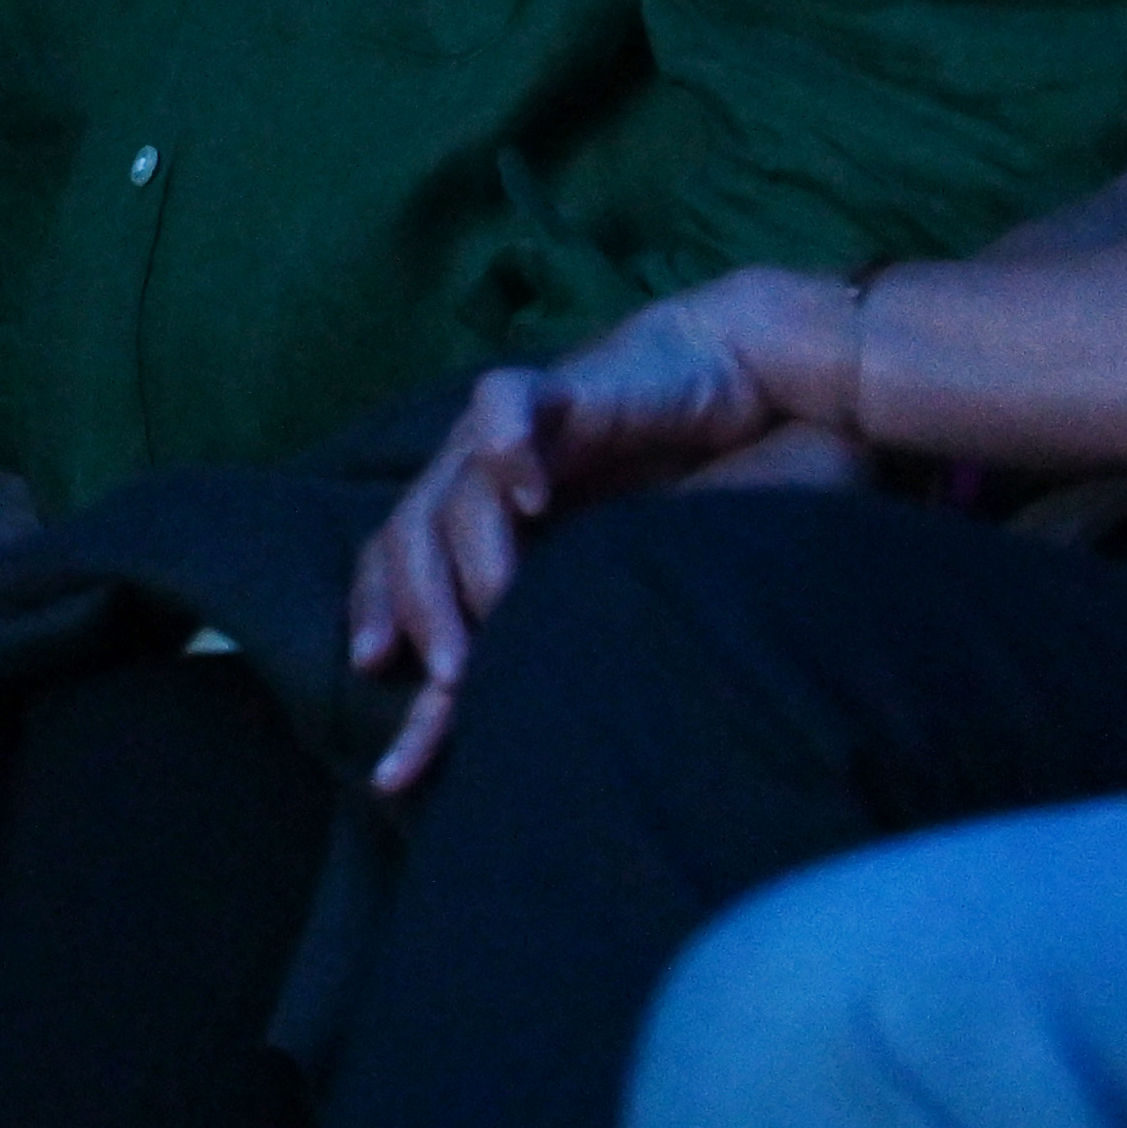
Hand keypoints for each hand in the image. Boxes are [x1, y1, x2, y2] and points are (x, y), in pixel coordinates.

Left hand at [342, 273, 864, 795]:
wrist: (731, 380)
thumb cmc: (671, 489)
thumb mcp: (601, 582)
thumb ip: (556, 634)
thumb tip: (522, 737)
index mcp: (474, 526)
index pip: (402, 586)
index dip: (394, 659)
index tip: (396, 747)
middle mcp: (478, 479)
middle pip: (404, 541)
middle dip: (419, 614)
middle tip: (452, 678)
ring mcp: (512, 435)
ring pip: (448, 490)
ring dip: (464, 557)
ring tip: (498, 606)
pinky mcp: (560, 389)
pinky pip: (505, 404)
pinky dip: (506, 447)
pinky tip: (532, 497)